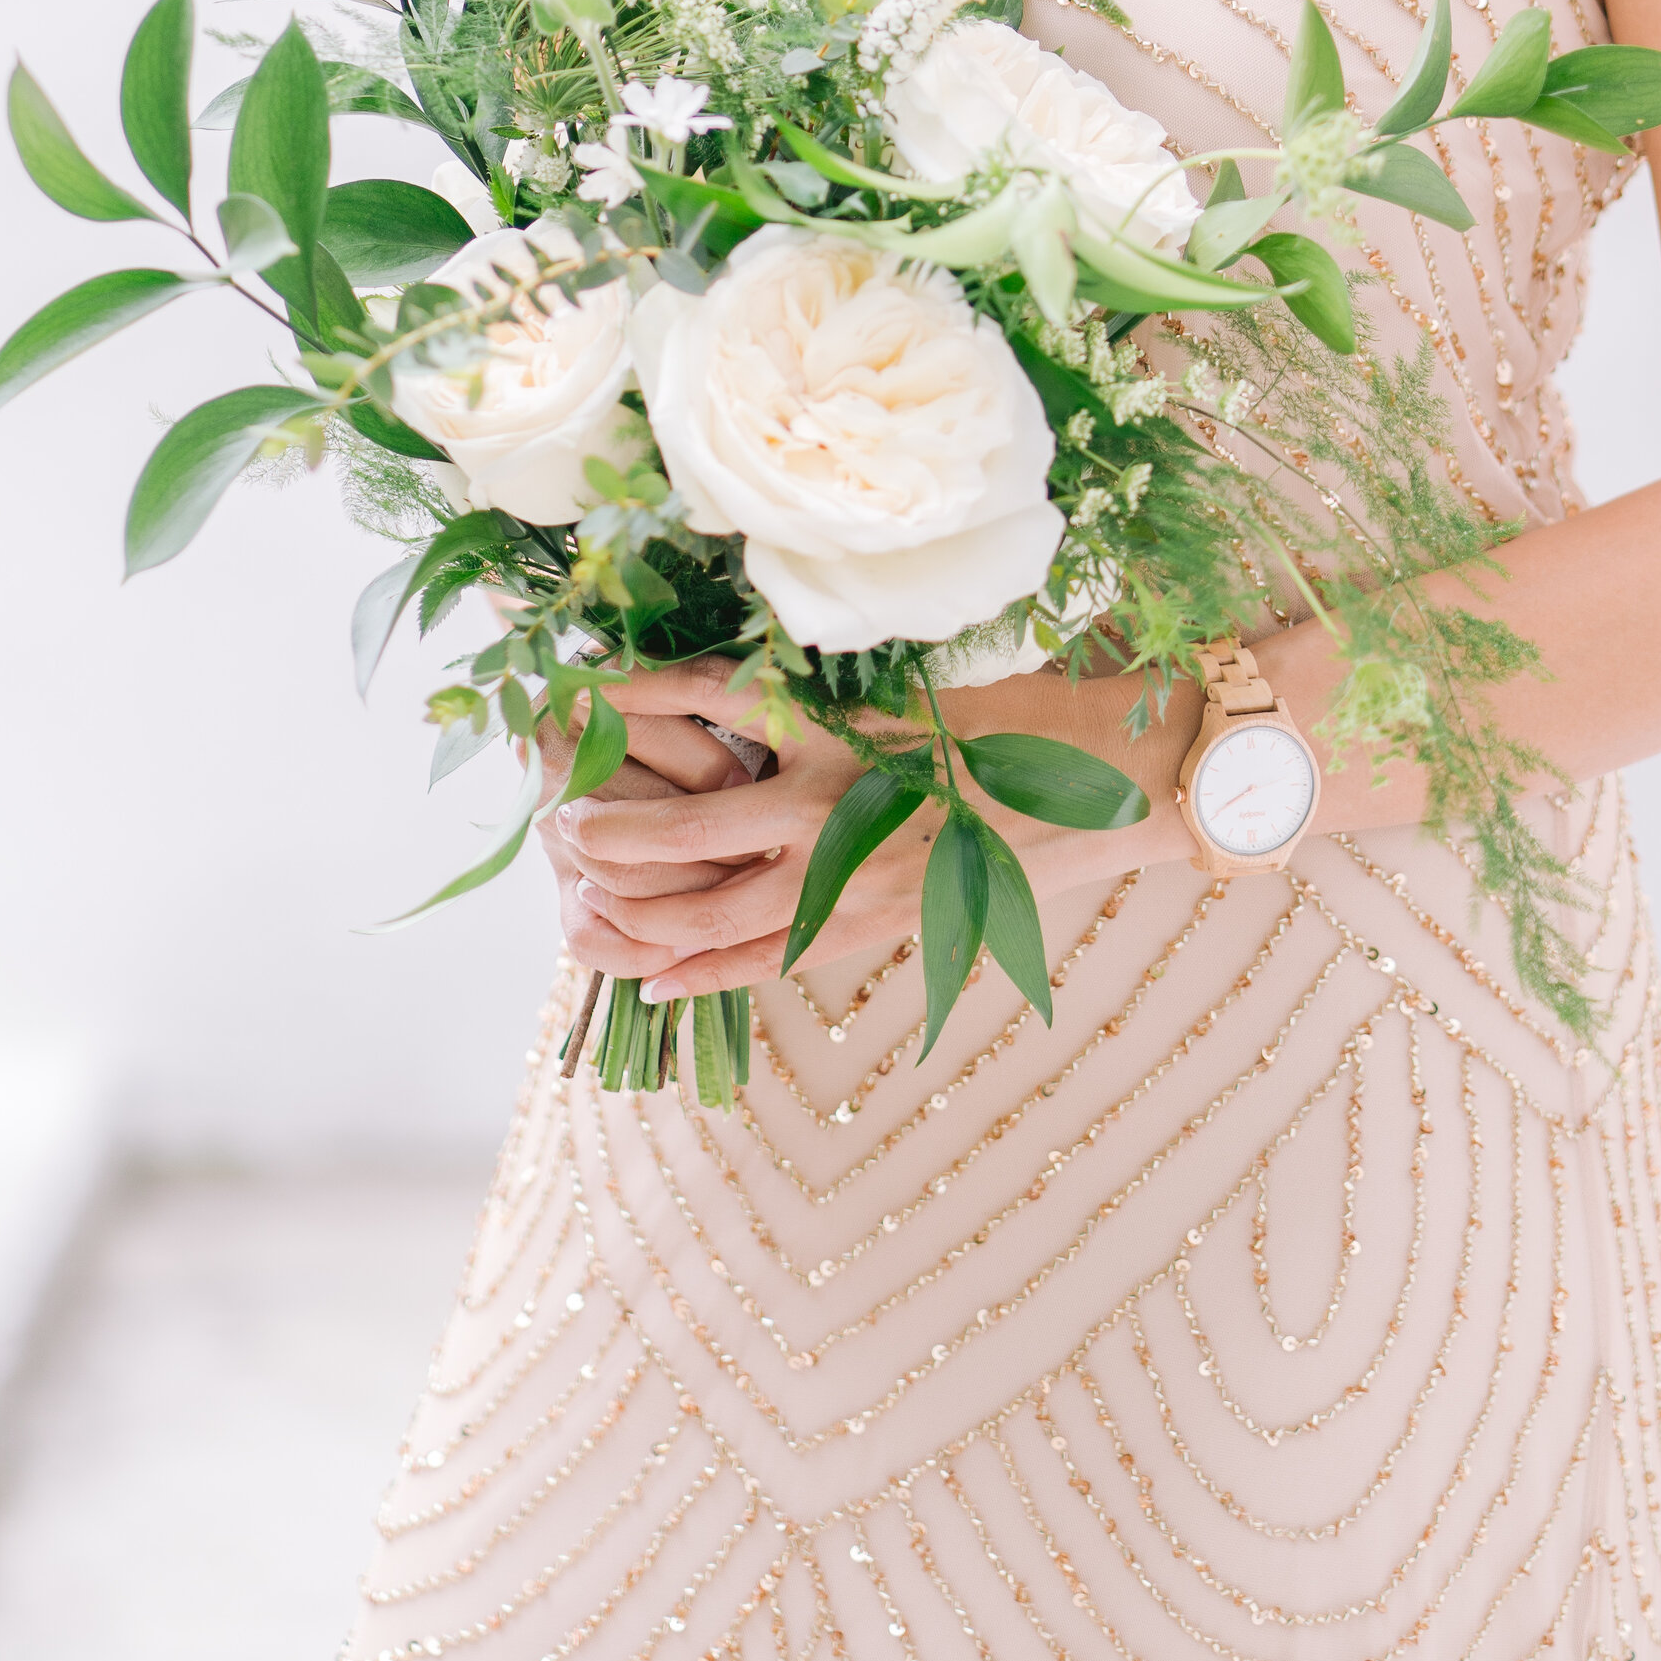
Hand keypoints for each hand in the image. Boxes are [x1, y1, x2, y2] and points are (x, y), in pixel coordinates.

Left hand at [547, 657, 1203, 1004]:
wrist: (1104, 790)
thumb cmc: (1015, 716)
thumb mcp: (911, 684)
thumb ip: (825, 691)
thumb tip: (738, 679)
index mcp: (838, 736)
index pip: (708, 705)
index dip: (635, 696)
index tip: (574, 687)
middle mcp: (831, 816)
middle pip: (683, 839)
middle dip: (607, 836)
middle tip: (556, 823)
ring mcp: (848, 887)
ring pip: (710, 920)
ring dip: (634, 916)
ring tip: (576, 906)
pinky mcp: (870, 931)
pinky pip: (765, 966)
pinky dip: (699, 977)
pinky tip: (649, 981)